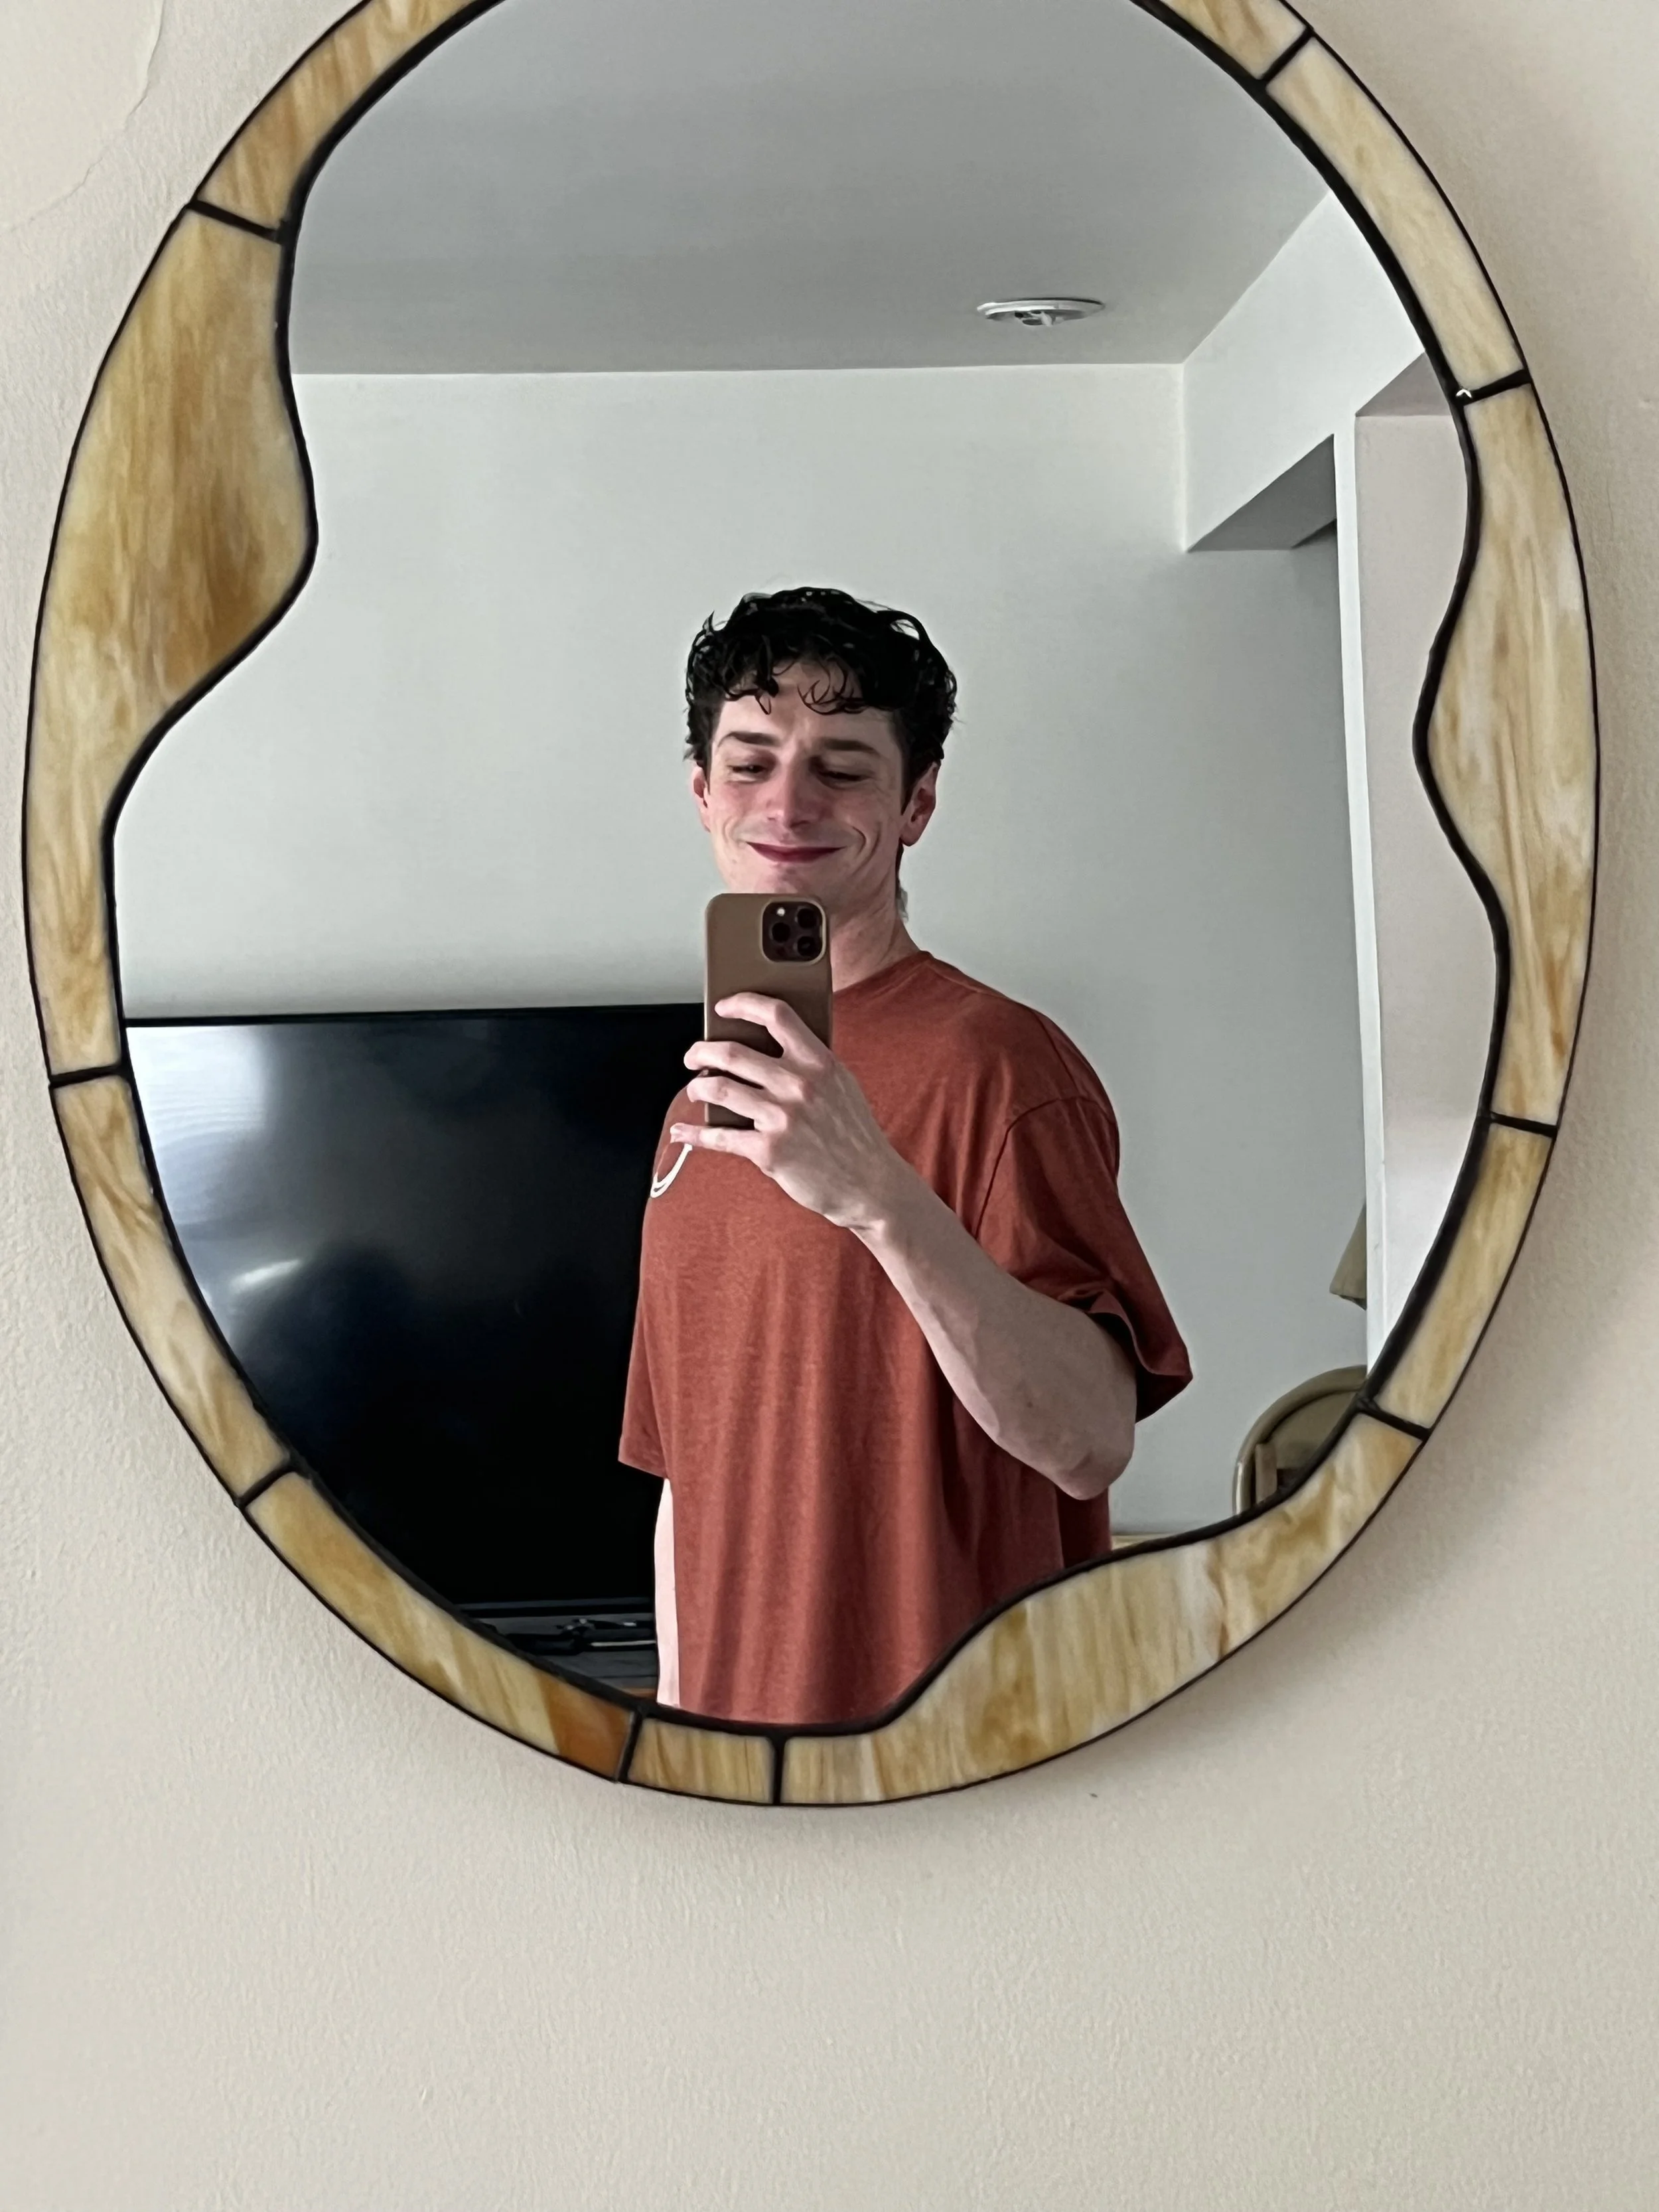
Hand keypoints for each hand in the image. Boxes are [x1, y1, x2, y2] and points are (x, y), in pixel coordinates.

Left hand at [672, 994, 913, 1230]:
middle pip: (732, 1052)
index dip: (743, 1004)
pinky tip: (683, 1132)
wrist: (870, 1184)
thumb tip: (766, 1046)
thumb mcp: (841, 1086)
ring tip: (696, 1089)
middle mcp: (798, 1085)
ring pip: (718, 1089)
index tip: (723, 1008)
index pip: (776, 1015)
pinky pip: (719, 1137)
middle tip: (693, 1056)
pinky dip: (693, 1134)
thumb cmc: (854, 1134)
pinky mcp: (769, 1151)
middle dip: (701, 1051)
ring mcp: (782, 1118)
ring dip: (697, 1088)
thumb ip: (809, 1064)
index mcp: (819, 1062)